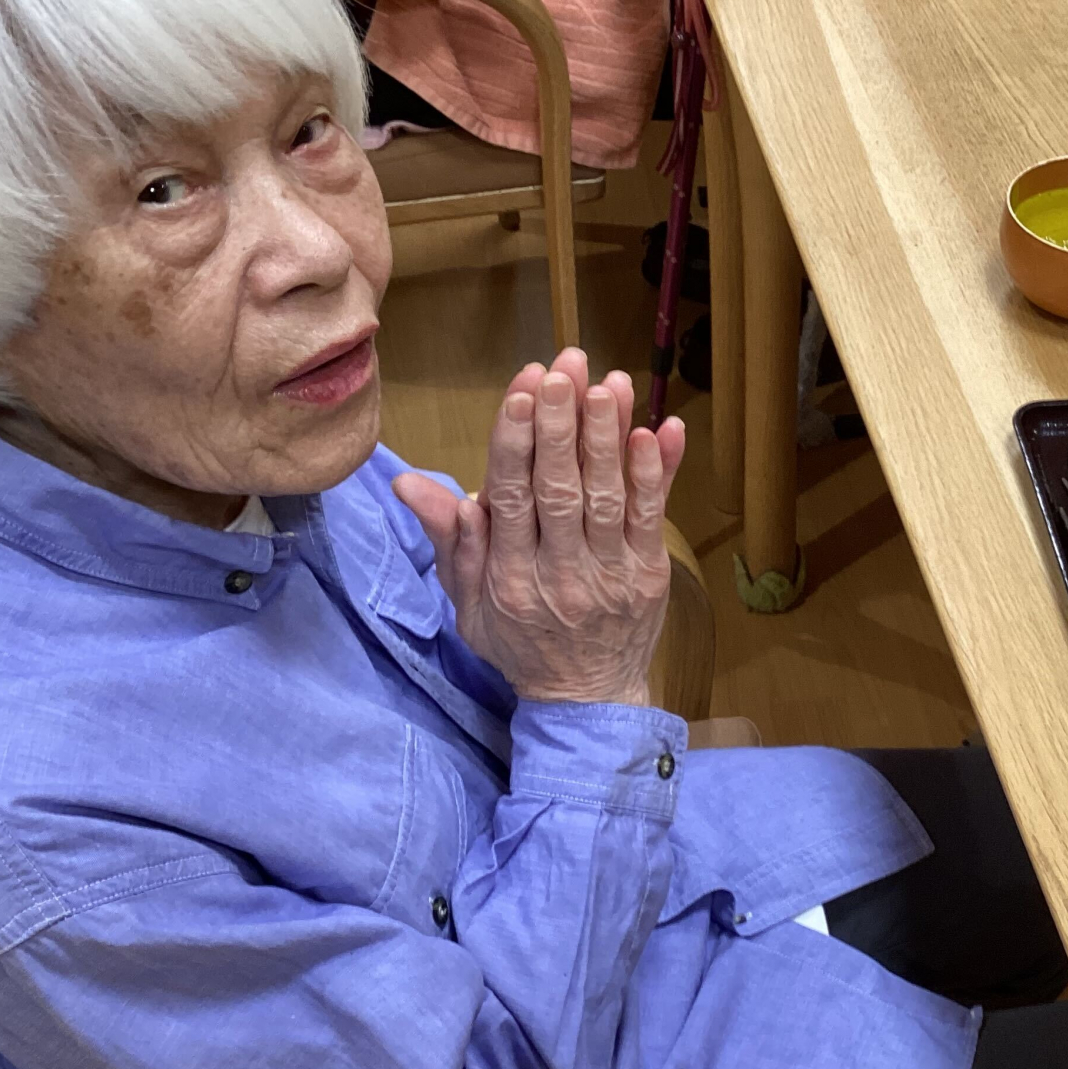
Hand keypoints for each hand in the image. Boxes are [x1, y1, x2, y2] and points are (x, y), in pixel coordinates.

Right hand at [392, 349, 685, 707]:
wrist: (585, 699)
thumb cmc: (520, 642)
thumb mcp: (467, 602)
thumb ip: (448, 539)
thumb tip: (410, 483)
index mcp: (508, 577)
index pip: (509, 497)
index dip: (515, 440)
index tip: (522, 390)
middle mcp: (558, 574)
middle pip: (558, 489)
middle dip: (561, 424)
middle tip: (564, 369)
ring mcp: (608, 576)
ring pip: (608, 498)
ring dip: (608, 437)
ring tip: (608, 384)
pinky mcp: (649, 576)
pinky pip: (652, 519)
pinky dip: (656, 473)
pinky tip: (657, 429)